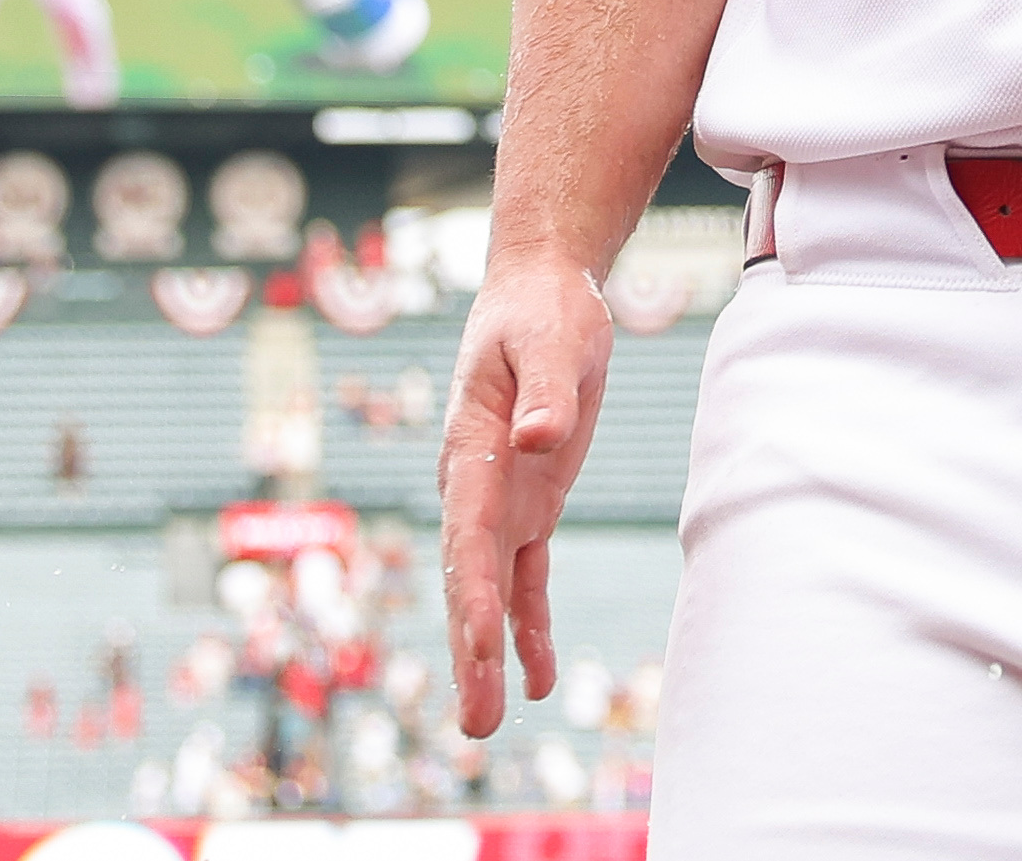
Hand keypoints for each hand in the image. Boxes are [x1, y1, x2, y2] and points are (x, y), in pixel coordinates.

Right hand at [439, 253, 611, 738]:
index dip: (474, 595)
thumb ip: (546, 392)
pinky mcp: (531, 504)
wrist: (540, 294)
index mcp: (471, 451)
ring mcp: (501, 501)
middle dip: (471, 651)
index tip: (480, 649)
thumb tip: (537, 439)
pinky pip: (527, 575)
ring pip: (492, 590)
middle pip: (469, 581)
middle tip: (472, 725)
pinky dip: (529, 625)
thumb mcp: (552, 341)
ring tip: (486, 724)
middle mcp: (475, 488)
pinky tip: (534, 679)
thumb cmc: (543, 313)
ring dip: (491, 655)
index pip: (469, 536)